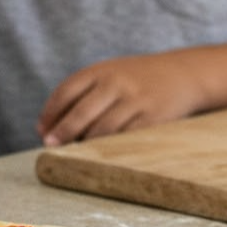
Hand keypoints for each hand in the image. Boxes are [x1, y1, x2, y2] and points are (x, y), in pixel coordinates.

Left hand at [37, 53, 202, 146]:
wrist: (184, 73)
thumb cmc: (137, 79)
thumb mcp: (110, 74)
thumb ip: (82, 94)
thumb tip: (49, 127)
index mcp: (101, 70)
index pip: (66, 91)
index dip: (50, 113)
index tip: (41, 131)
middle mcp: (116, 82)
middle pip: (81, 111)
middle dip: (63, 132)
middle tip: (50, 146)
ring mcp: (136, 100)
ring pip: (103, 129)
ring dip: (86, 144)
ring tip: (76, 154)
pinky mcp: (153, 118)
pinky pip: (126, 138)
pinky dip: (111, 149)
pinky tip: (102, 156)